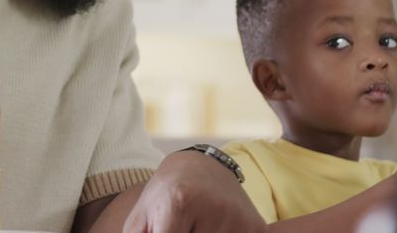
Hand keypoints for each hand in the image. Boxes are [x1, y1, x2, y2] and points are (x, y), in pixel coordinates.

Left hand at [123, 150, 264, 232]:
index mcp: (179, 202)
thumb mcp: (140, 221)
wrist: (200, 169)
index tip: (164, 230)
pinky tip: (213, 228)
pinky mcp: (256, 227)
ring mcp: (238, 219)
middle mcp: (213, 207)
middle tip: (183, 225)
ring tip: (196, 226)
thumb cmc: (162, 198)